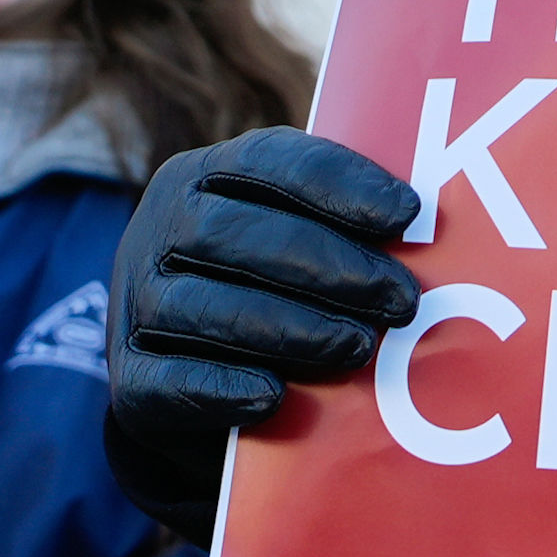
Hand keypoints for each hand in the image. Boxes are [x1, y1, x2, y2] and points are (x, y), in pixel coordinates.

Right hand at [106, 132, 422, 537]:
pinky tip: (274, 396)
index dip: (338, 184)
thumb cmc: (264, 292)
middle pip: (235, 235)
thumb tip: (429, 237)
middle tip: (400, 300)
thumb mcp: (290, 244)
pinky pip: (168, 381)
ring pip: (203, 308)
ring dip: (288, 327)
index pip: (268, 161)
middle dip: (327, 266)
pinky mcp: (127, 381)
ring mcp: (134, 304)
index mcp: (203, 176)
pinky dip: (222, 386)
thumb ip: (338, 230)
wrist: (183, 383)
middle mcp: (158, 230)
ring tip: (359, 348)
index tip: (408, 214)